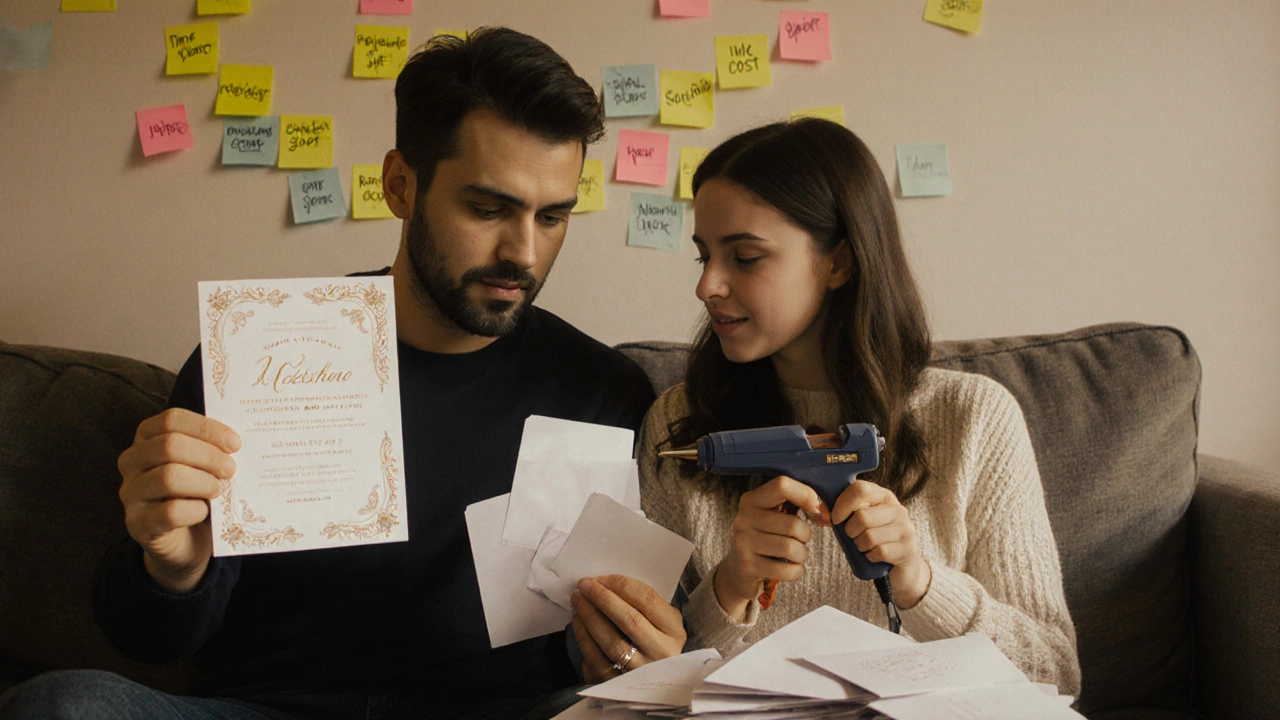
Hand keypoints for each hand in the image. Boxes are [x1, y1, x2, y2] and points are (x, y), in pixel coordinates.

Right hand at [116, 408, 240, 593]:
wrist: (185, 542)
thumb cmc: (196, 493)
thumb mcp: (202, 465)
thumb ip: (213, 448)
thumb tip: (236, 441)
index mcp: (147, 439)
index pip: (171, 420)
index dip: (206, 428)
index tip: (234, 442)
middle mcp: (132, 462)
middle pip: (169, 446)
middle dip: (208, 456)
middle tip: (231, 469)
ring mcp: (131, 494)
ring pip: (168, 477)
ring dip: (204, 483)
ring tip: (219, 490)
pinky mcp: (138, 524)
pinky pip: (170, 512)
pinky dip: (195, 510)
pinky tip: (204, 512)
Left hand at [570, 575, 686, 682]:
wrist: (653, 681)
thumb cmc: (653, 638)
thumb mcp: (661, 621)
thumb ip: (642, 603)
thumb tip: (605, 582)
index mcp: (675, 631)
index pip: (648, 600)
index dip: (621, 585)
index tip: (601, 578)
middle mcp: (662, 653)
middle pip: (630, 620)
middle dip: (603, 599)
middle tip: (584, 585)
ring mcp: (642, 672)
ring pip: (612, 642)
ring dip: (590, 617)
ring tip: (578, 600)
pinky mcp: (621, 685)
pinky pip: (598, 660)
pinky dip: (584, 638)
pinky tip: (578, 622)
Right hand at [713, 476, 827, 620]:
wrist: (739, 567)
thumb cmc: (766, 535)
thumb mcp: (775, 514)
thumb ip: (798, 504)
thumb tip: (824, 513)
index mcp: (751, 499)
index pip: (782, 485)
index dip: (806, 496)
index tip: (815, 510)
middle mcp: (744, 519)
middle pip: (793, 525)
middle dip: (806, 535)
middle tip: (800, 540)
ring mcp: (743, 543)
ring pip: (792, 548)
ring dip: (802, 554)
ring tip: (796, 554)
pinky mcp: (748, 567)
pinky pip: (788, 571)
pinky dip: (797, 571)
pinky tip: (791, 568)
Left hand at [831, 480, 930, 607]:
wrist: (901, 567)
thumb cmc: (874, 540)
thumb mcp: (859, 522)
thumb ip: (841, 512)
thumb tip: (821, 509)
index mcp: (884, 496)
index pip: (860, 489)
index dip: (842, 504)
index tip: (835, 518)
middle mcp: (898, 510)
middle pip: (862, 516)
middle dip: (850, 531)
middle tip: (853, 537)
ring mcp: (906, 529)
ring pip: (869, 537)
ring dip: (860, 546)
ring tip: (865, 547)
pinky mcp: (908, 549)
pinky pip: (879, 552)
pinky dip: (870, 556)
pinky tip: (874, 556)